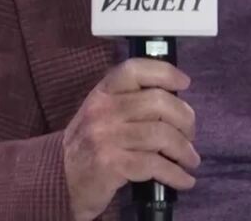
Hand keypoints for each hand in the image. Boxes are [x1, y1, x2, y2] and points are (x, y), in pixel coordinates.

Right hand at [62, 58, 199, 220]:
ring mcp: (106, 137)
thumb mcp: (101, 114)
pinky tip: (184, 180)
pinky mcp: (111, 164)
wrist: (58, 179)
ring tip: (191, 160)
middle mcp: (103, 110)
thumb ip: (129, 102)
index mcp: (103, 93)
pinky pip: (155, 165)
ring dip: (184, 150)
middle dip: (185, 119)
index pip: (135, 70)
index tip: (184, 83)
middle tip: (191, 134)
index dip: (165, 72)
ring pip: (161, 135)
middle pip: (158, 103)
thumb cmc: (88, 145)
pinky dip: (176, 174)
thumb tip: (175, 102)